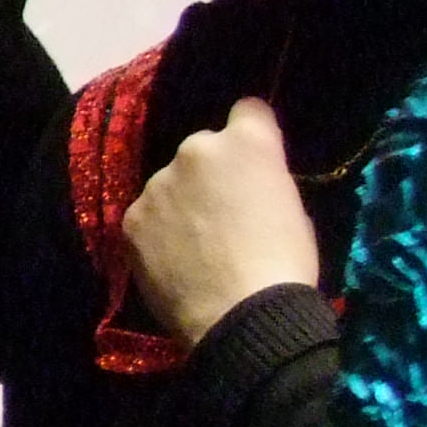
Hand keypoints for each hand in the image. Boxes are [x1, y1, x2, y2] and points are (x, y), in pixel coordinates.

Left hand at [122, 98, 321, 346]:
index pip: (248, 110)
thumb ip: (265, 181)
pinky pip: (148, 215)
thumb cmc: (285, 265)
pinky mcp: (132, 218)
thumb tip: (249, 185)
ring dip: (181, 202)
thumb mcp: (294, 210)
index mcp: (246, 143)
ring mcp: (157, 183)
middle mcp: (195, 150)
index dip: (253, 133)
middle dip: (211, 173)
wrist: (243, 316)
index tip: (253, 158)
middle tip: (223, 215)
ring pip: (170, 183)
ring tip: (197, 247)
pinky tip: (175, 261)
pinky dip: (158, 231)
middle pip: (203, 150)